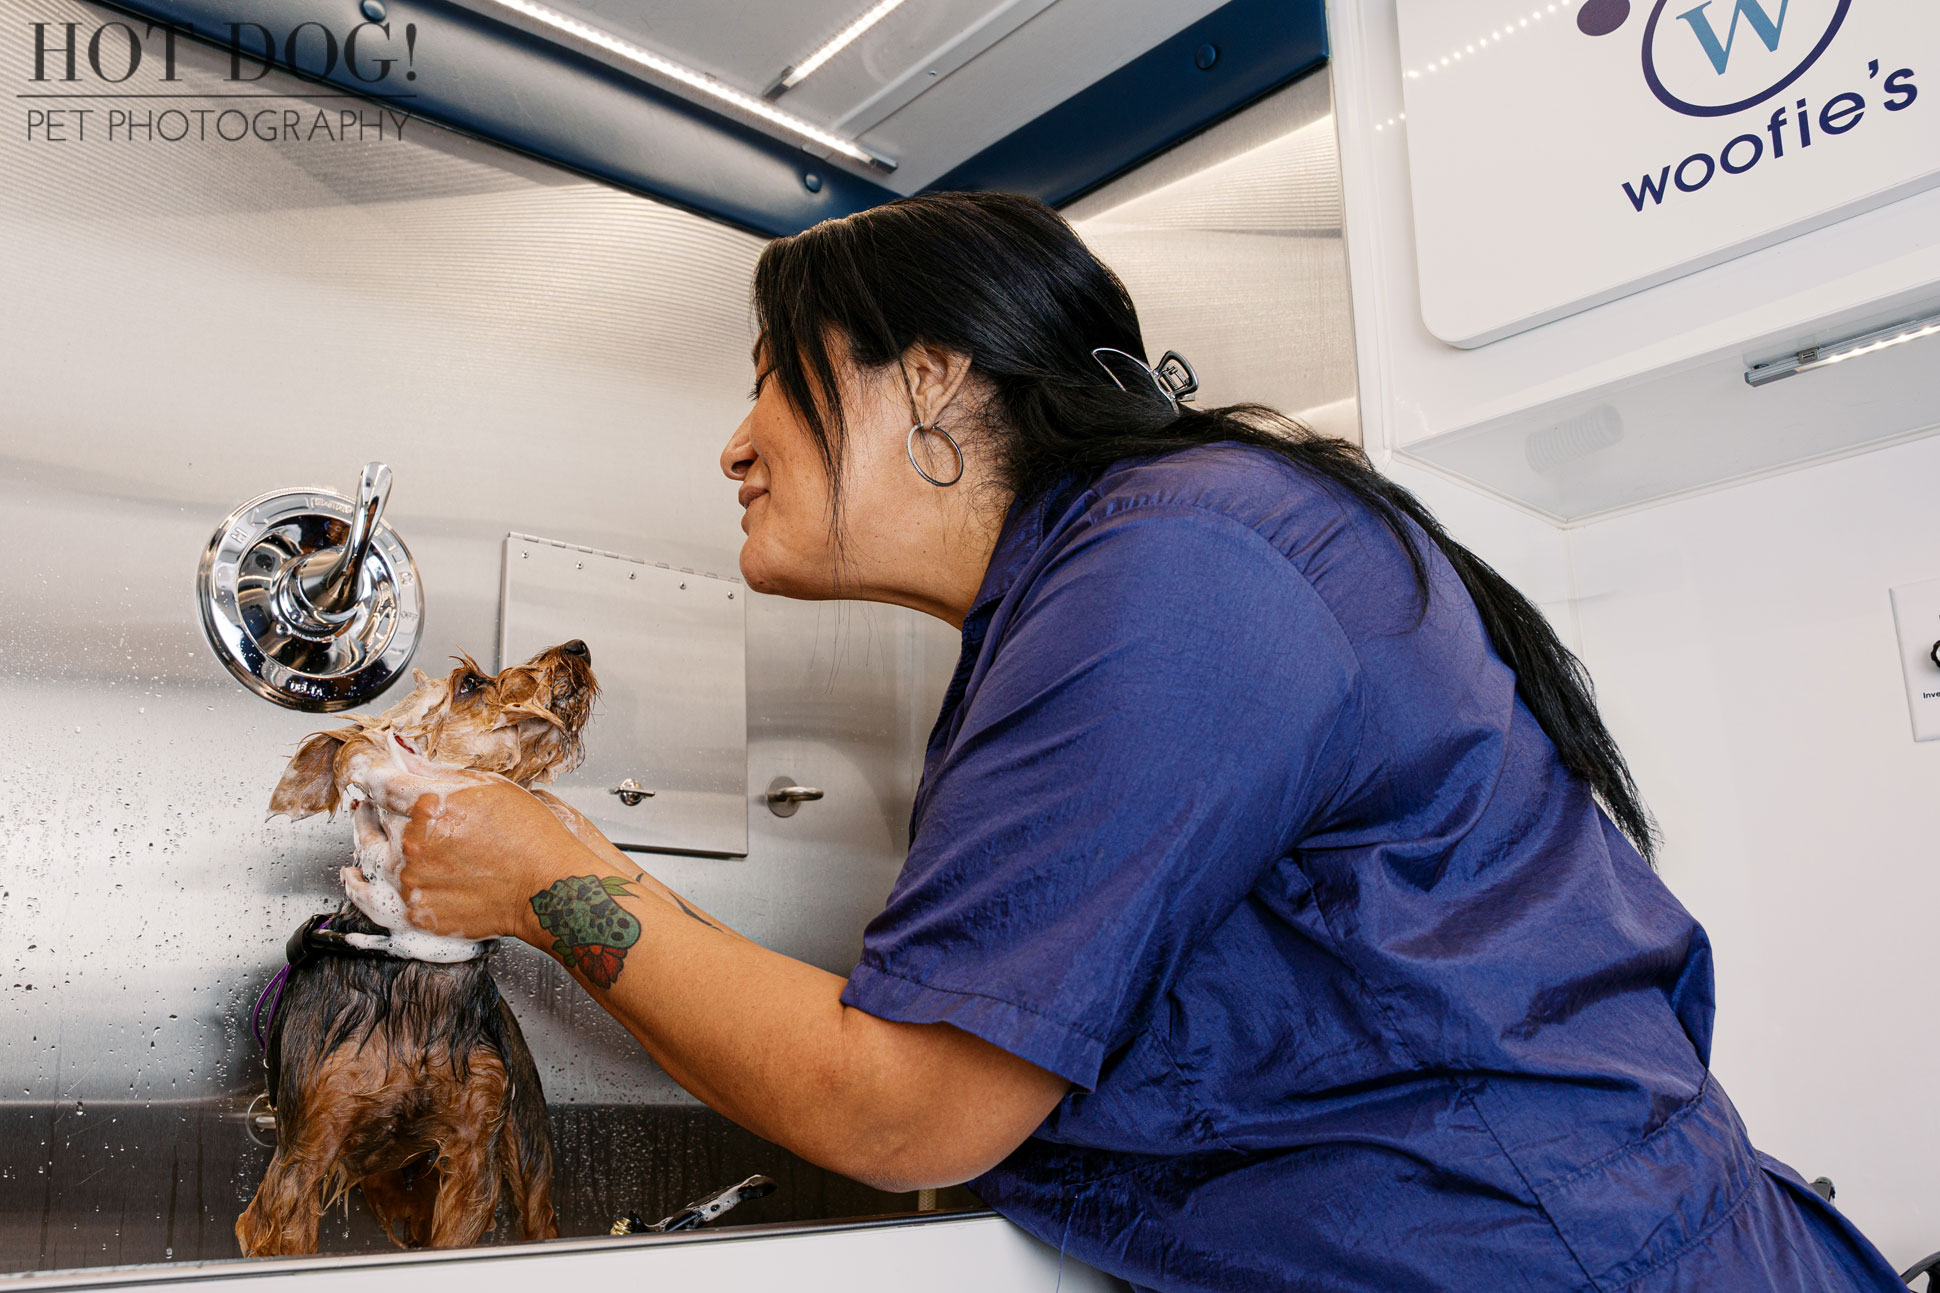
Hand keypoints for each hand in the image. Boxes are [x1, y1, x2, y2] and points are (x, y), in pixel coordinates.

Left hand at [343, 744, 587, 941]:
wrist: (547, 889)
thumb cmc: (530, 836)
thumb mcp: (489, 787)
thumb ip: (438, 772)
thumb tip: (405, 756)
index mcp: (428, 804)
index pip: (380, 782)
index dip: (372, 775)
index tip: (368, 774)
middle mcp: (411, 842)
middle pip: (372, 816)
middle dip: (373, 805)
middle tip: (377, 802)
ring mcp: (408, 880)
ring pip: (365, 853)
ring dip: (363, 837)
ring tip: (367, 829)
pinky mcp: (413, 912)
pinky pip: (370, 898)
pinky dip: (357, 886)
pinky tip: (353, 876)